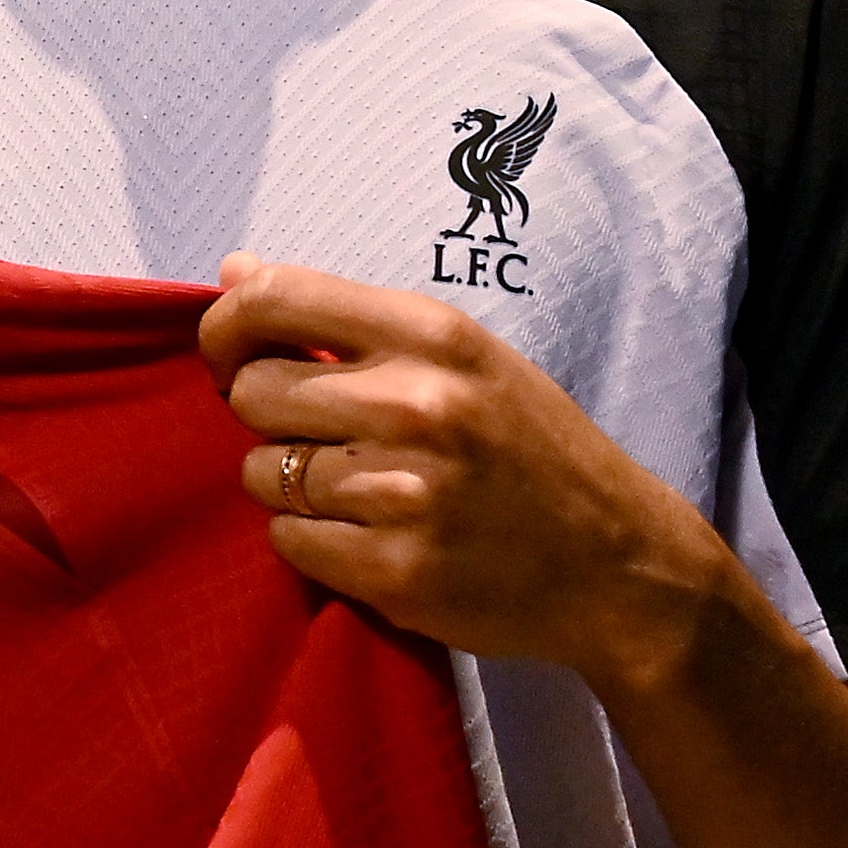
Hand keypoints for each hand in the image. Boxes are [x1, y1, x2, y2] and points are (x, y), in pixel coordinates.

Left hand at [203, 259, 847, 847]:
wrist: (622, 567)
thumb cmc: (534, 451)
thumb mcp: (470, 359)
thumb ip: (353, 319)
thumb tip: (234, 275)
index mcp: (436, 337)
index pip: (272, 302)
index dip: (226, 325)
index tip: (228, 349)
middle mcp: (418, 407)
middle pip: (252, 394)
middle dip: (266, 415)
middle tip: (319, 434)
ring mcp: (405, 494)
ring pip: (263, 476)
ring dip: (291, 486)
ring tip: (362, 490)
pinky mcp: (395, 572)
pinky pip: (290, 545)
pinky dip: (314, 544)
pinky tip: (373, 537)